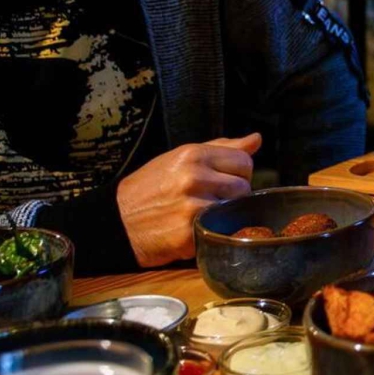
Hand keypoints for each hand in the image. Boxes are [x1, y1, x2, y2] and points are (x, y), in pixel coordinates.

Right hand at [115, 133, 261, 267]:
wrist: (117, 220)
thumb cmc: (151, 186)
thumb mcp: (181, 157)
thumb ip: (221, 148)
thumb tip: (257, 139)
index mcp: (193, 155)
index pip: (244, 160)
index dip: (238, 172)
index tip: (224, 180)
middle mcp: (193, 178)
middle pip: (244, 187)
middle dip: (233, 195)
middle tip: (211, 200)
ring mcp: (192, 207)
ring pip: (235, 211)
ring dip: (225, 215)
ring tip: (203, 214)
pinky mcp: (189, 235)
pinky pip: (220, 231)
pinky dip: (213, 232)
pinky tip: (197, 229)